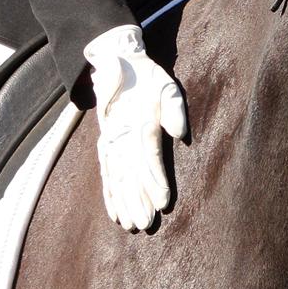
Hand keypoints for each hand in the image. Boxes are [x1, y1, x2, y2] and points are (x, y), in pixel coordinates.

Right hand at [84, 24, 186, 230]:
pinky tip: (114, 212)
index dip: (155, 180)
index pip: (148, 157)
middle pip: (131, 174)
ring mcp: (112, 141)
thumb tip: (180, 133)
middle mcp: (122, 136)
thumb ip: (173, 108)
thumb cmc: (149, 78)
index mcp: (139, 122)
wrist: (119, 64)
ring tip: (131, 225)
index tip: (163, 202)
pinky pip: (107, 173)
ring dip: (124, 202)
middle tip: (146, 223)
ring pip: (118, 177)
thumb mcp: (166, 85)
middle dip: (139, 200)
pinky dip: (109, 193)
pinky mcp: (106, 144)